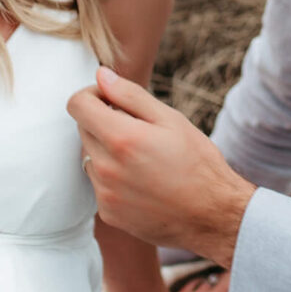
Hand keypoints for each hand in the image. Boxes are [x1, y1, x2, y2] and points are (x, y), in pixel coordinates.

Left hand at [68, 67, 255, 267]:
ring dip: (107, 151)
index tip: (111, 99)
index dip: (92, 95)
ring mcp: (105, 193)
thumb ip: (130, 95)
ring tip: (142, 160)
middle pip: (83, 130)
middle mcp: (106, 168)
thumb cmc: (197, 162)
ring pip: (90, 158)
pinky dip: (113, 178)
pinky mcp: (108, 213)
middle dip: (103, 122)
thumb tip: (101, 76)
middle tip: (138, 130)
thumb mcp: (170, 120)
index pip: (77, 105)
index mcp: (121, 138)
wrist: (212, 215)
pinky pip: (99, 184)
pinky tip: (142, 182)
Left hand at [136, 269, 265, 291]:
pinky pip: (195, 283)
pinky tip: (201, 285)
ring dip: (219, 281)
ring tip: (223, 283)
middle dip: (237, 275)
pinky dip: (201, 283)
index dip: (253, 283)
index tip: (259, 280)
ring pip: (212, 281)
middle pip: (230, 277)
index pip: (246, 289)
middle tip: (242, 275)